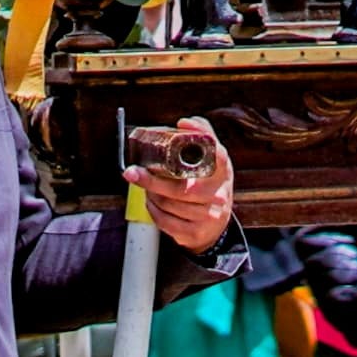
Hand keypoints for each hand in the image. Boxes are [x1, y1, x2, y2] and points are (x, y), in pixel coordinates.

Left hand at [136, 133, 235, 252]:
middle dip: (152, 180)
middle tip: (133, 173)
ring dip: (151, 195)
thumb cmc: (207, 186)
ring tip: (147, 189)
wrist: (216, 224)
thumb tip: (185, 123)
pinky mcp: (196, 233)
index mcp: (222, 171)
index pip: (217, 154)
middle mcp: (220, 194)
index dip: (200, 138)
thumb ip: (202, 137)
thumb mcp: (211, 162)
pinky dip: (153, 211)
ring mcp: (210, 215)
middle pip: (182, 188)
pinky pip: (165, 221)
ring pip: (169, 204)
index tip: (180, 126)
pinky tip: (153, 204)